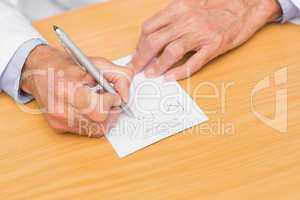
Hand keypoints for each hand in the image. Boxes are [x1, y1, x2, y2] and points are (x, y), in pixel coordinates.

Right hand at [21, 45, 132, 136]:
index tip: (114, 94)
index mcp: (67, 89)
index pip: (99, 108)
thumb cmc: (66, 66)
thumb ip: (118, 75)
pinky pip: (87, 131)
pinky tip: (91, 109)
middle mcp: (60, 109)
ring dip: (105, 118)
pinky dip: (95, 122)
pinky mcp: (59, 128)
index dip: (112, 101)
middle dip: (111, 111)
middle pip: (99, 122)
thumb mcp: (96, 63)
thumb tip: (127, 94)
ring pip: (96, 130)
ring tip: (100, 102)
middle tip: (111, 100)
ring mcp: (59, 121)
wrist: (39, 71)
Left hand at [132, 0, 281, 79]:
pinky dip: (180, 72)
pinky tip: (170, 77)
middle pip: (155, 41)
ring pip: (171, 52)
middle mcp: (187, 20)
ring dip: (157, 66)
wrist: (245, 5)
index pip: (149, 28)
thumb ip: (172, 17)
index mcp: (178, 8)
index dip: (139, 43)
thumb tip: (154, 35)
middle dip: (141, 58)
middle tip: (136, 68)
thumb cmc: (216, 6)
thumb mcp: (189, 4)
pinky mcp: (214, 46)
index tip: (137, 53)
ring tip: (150, 74)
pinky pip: (194, 62)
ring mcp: (201, 34)